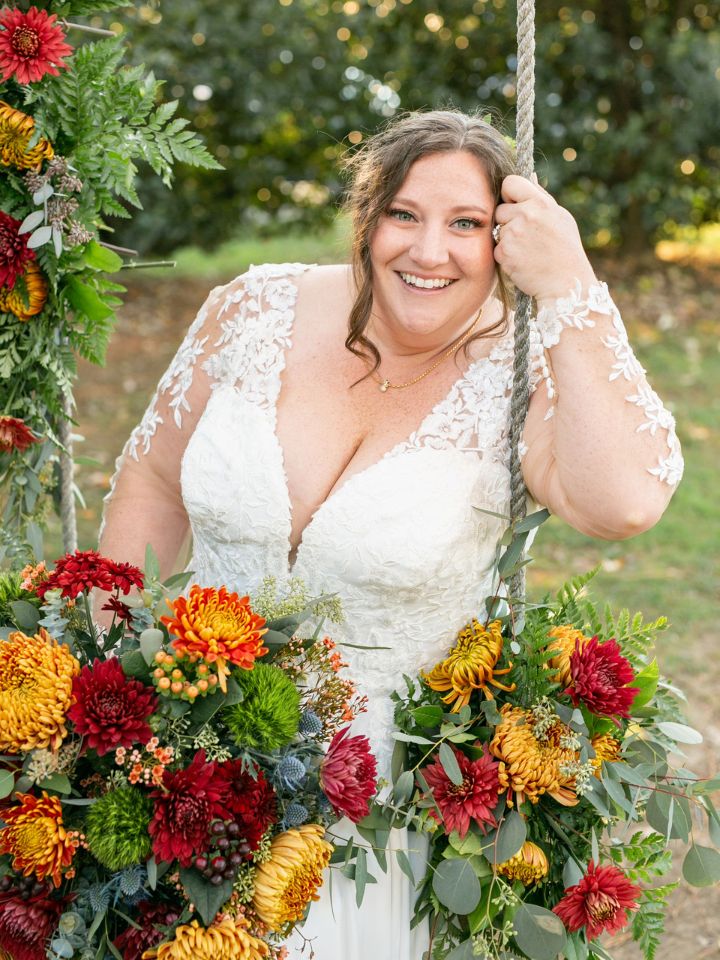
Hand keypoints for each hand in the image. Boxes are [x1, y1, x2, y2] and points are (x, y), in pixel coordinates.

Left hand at [493, 175, 596, 300]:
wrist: (565, 283)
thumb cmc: (566, 250)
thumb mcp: (560, 217)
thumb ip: (542, 197)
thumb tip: (530, 176)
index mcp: (541, 203)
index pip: (510, 182)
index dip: (509, 193)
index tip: (514, 203)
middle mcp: (526, 215)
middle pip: (500, 209)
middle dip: (508, 221)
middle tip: (525, 236)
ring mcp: (513, 233)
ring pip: (498, 230)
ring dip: (507, 239)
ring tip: (527, 250)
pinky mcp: (504, 252)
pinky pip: (497, 248)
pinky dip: (506, 256)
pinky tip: (522, 261)